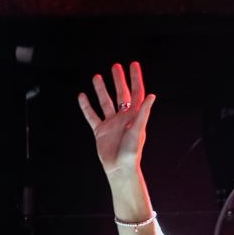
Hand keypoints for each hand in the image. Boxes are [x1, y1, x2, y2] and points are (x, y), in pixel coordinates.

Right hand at [78, 61, 155, 180]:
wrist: (119, 169)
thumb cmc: (131, 153)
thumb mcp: (138, 131)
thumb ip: (143, 113)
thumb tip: (151, 96)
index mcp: (134, 116)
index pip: (136, 92)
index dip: (135, 78)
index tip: (133, 64)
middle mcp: (123, 118)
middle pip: (121, 94)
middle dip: (119, 80)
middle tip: (115, 66)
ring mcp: (111, 124)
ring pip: (105, 102)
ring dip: (102, 90)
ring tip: (97, 76)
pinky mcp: (100, 131)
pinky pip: (92, 116)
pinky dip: (86, 106)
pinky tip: (82, 96)